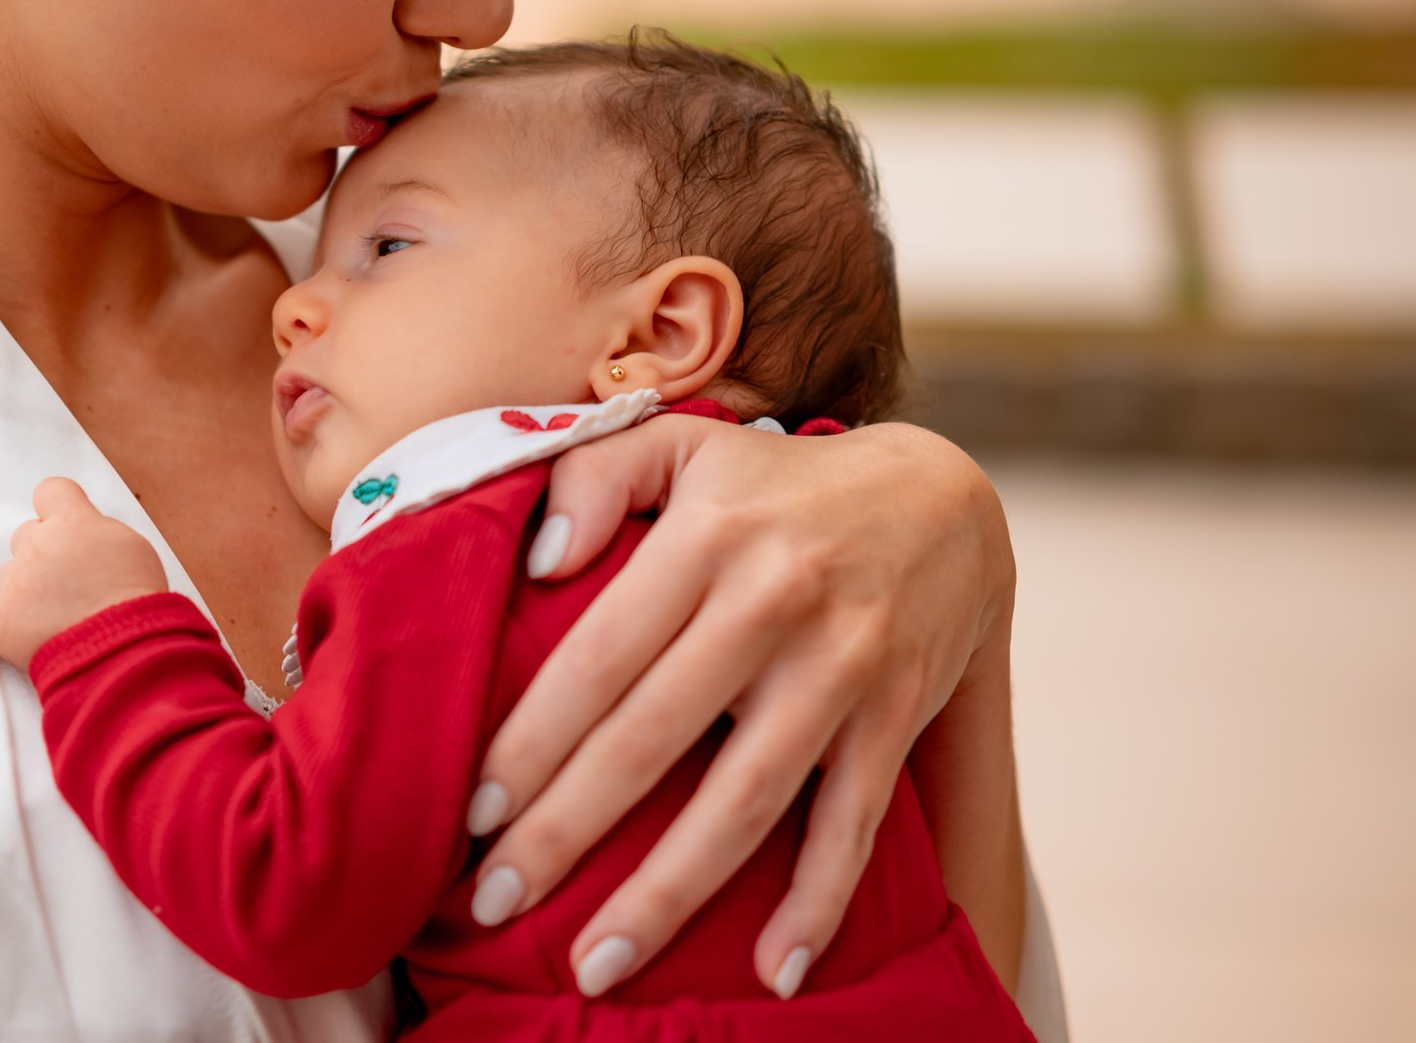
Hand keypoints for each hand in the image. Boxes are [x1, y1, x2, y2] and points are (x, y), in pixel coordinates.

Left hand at [0, 478, 170, 669]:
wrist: (121, 651)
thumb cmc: (136, 603)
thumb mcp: (132, 548)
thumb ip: (98, 532)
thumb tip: (83, 533)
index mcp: (73, 521)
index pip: (50, 491)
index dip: (56, 509)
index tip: (64, 528)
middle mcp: (38, 544)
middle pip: (26, 536)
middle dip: (43, 556)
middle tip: (68, 585)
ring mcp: (14, 580)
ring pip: (8, 575)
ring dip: (25, 591)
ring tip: (57, 618)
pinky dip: (6, 623)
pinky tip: (32, 635)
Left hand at [466, 415, 1015, 999]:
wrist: (942, 500)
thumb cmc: (775, 483)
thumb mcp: (685, 442)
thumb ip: (596, 476)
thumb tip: (538, 561)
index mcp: (707, 537)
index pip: (600, 655)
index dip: (534, 737)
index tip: (473, 811)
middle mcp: (773, 602)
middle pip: (653, 738)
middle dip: (567, 830)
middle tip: (492, 902)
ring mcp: (842, 666)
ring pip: (746, 798)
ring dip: (671, 893)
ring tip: (599, 965)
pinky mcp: (896, 717)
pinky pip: (851, 823)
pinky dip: (818, 902)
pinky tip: (775, 972)